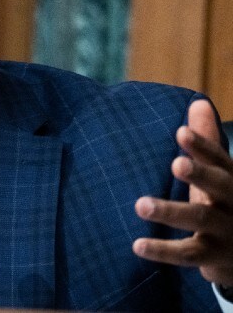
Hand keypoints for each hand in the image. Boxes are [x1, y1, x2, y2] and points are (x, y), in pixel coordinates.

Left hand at [133, 99, 232, 286]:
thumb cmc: (225, 203)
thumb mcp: (219, 173)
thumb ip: (207, 142)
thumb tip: (198, 102)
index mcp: (231, 178)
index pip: (219, 159)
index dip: (202, 146)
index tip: (181, 131)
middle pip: (219, 185)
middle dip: (199, 174)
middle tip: (175, 164)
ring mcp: (226, 230)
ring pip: (200, 219)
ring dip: (170, 212)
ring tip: (140, 205)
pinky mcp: (215, 257)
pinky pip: (188, 254)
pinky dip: (162, 250)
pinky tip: (137, 245)